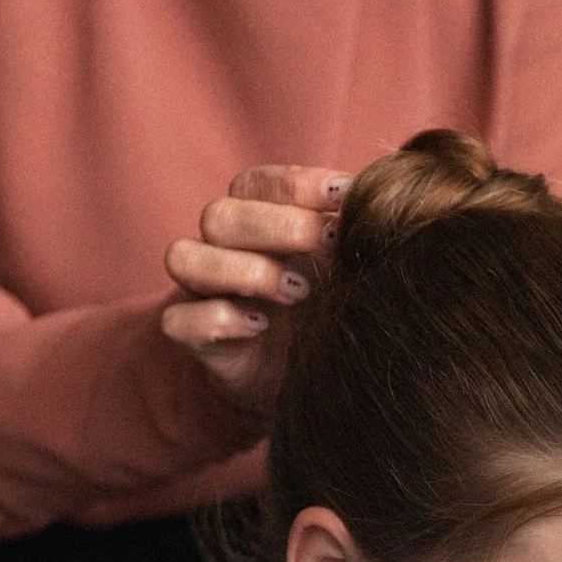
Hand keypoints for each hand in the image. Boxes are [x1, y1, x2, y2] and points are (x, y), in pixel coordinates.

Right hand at [162, 163, 351, 403]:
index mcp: (256, 218)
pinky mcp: (195, 337)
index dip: (296, 184)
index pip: (257, 183)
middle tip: (326, 243)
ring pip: (184, 257)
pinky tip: (259, 326)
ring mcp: (202, 290)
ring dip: (243, 269)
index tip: (345, 194)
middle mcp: (221, 247)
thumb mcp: (349, 266)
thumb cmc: (330, 307)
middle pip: (219, 215)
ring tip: (298, 292)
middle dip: (276, 225)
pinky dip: (216, 318)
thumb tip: (384, 196)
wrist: (310, 378)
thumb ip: (356, 231)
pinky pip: (177, 319)